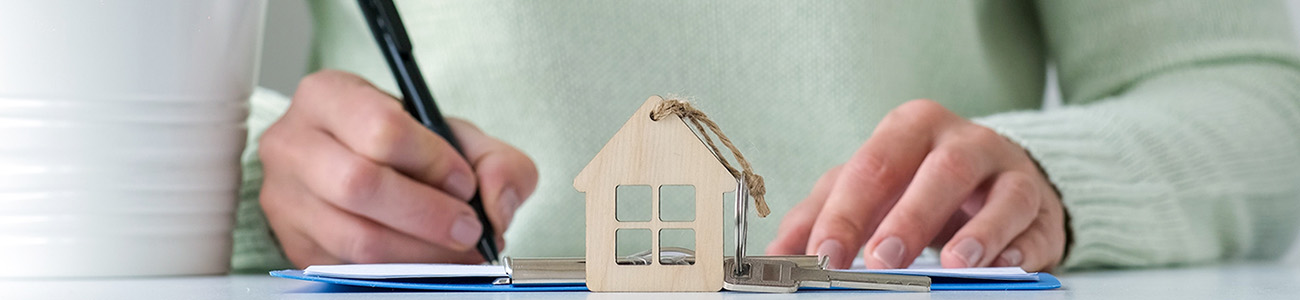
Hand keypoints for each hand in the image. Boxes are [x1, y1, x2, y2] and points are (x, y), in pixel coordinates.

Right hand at [259, 70, 537, 266]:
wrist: (356, 166)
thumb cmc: (404, 147)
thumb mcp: (454, 136)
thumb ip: (495, 161)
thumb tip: (496, 206)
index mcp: (328, 96)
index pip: (381, 128)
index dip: (433, 162)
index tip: (464, 183)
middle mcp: (293, 143)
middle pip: (360, 185)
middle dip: (428, 215)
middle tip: (467, 229)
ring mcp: (285, 198)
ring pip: (354, 237)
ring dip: (419, 253)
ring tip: (456, 252)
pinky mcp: (294, 244)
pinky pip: (349, 268)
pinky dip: (398, 271)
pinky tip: (427, 263)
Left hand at [766, 100, 1065, 271]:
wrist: (990, 179)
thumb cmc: (916, 182)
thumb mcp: (865, 190)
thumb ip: (819, 217)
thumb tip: (777, 255)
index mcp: (910, 128)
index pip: (873, 166)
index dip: (846, 212)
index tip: (824, 253)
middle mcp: (963, 140)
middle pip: (939, 170)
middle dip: (908, 218)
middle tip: (881, 260)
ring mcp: (1008, 170)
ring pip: (1001, 192)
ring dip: (977, 232)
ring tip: (953, 265)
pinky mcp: (1040, 205)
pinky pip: (1035, 223)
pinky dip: (1020, 246)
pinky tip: (1002, 265)